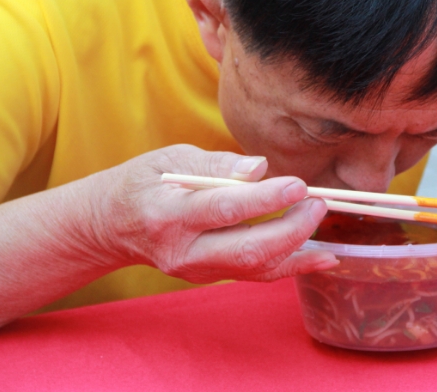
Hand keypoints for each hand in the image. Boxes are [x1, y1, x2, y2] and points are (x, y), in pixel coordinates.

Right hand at [93, 145, 336, 281]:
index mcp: (168, 213)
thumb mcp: (171, 159)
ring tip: (321, 220)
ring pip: (256, 268)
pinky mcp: (211, 276)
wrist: (112, 225)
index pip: (224, 208)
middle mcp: (182, 250)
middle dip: (291, 229)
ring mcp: (197, 270)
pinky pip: (257, 275)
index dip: (265, 198)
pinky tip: (324, 257)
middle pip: (246, 250)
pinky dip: (293, 266)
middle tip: (317, 203)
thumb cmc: (144, 182)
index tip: (298, 184)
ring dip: (297, 247)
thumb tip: (259, 167)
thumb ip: (216, 163)